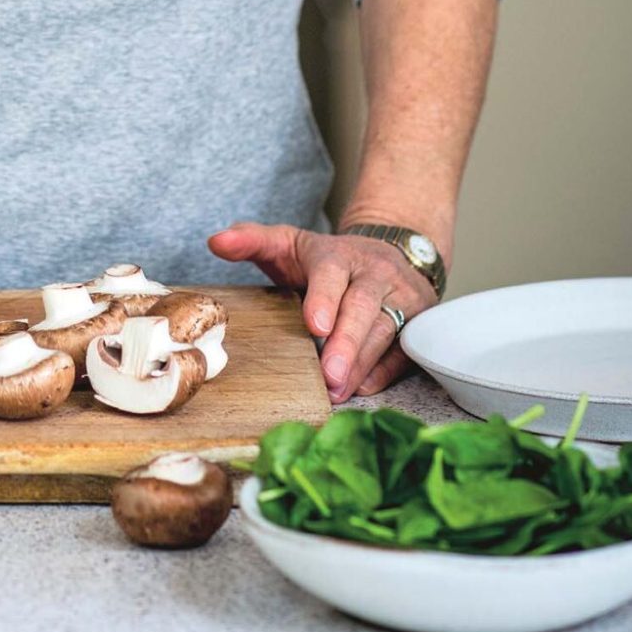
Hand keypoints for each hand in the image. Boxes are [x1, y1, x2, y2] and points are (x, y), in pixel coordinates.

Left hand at [206, 220, 435, 403]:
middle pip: (362, 309)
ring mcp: (400, 298)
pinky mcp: (417, 323)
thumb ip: (253, 241)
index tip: (313, 325)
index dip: (323, 299)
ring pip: (384, 331)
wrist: (394, 252)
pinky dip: (385, 371)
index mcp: (339, 256)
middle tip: (329, 376)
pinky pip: (404, 349)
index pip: (331, 275)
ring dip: (362, 364)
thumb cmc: (330, 260)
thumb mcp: (291, 242)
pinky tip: (364, 389)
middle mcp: (374, 274)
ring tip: (340, 391)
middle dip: (346, 344)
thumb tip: (215, 242)